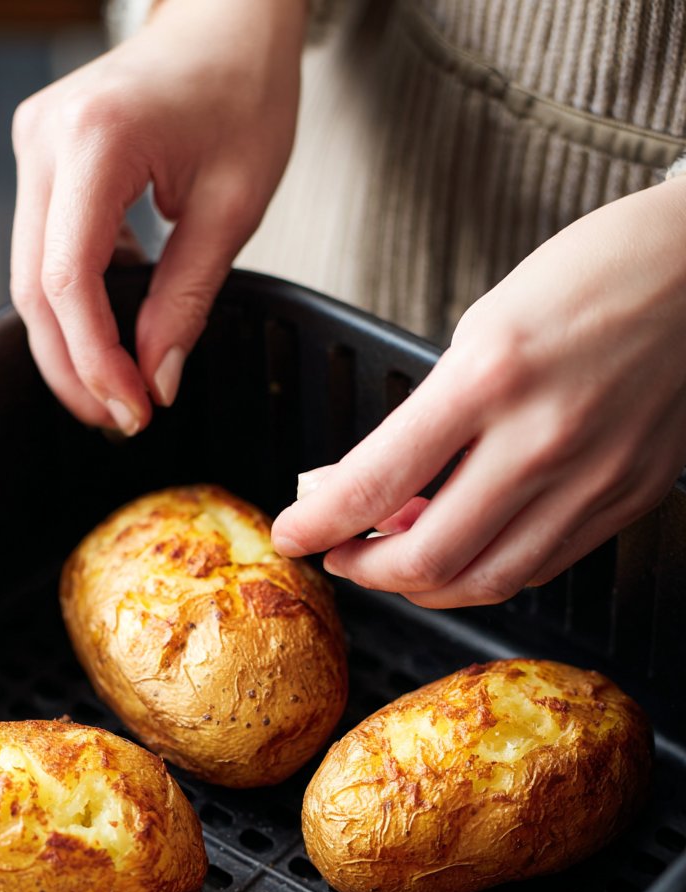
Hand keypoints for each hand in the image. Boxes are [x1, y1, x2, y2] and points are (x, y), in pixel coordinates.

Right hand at [10, 0, 305, 433]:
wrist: (228, 19)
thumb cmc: (243, 91)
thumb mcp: (233, 208)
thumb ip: (188, 300)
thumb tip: (157, 380)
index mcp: (95, 142)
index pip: (68, 280)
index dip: (95, 360)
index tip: (133, 409)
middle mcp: (45, 140)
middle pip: (33, 289)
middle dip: (74, 368)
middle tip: (121, 419)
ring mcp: (35, 146)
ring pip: (29, 276)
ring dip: (70, 344)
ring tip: (121, 389)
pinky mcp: (43, 159)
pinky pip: (44, 250)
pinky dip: (75, 303)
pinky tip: (116, 333)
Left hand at [271, 177, 685, 607]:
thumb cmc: (592, 275)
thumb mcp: (483, 326)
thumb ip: (426, 415)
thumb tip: (368, 484)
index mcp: (489, 375)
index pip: (375, 482)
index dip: (317, 524)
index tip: (294, 534)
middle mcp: (541, 438)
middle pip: (427, 558)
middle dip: (365, 570)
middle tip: (342, 555)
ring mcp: (591, 478)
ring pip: (486, 580)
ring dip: (424, 585)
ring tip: (397, 561)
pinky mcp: (627, 499)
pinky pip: (541, 566)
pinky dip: (487, 572)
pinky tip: (466, 549)